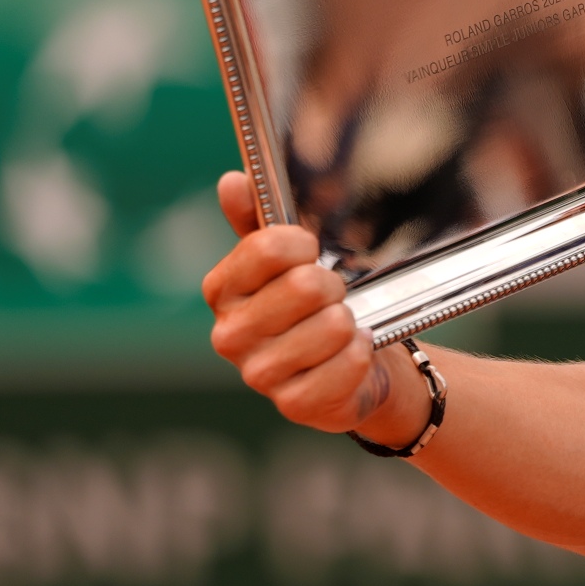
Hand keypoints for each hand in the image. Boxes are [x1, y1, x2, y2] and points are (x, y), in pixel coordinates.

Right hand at [198, 172, 428, 442]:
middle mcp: (230, 334)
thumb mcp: (289, 258)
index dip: (303, 245)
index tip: (312, 253)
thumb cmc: (315, 304)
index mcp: (223, 289)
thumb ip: (258, 218)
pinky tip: (354, 353)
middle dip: (334, 286)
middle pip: (304, 286)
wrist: (352, 364)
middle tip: (333, 297)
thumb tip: (233, 180)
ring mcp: (259, 374)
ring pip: (331, 326)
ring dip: (350, 323)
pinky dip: (361, 355)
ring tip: (343, 328)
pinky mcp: (294, 404)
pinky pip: (345, 365)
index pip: (266, 247)